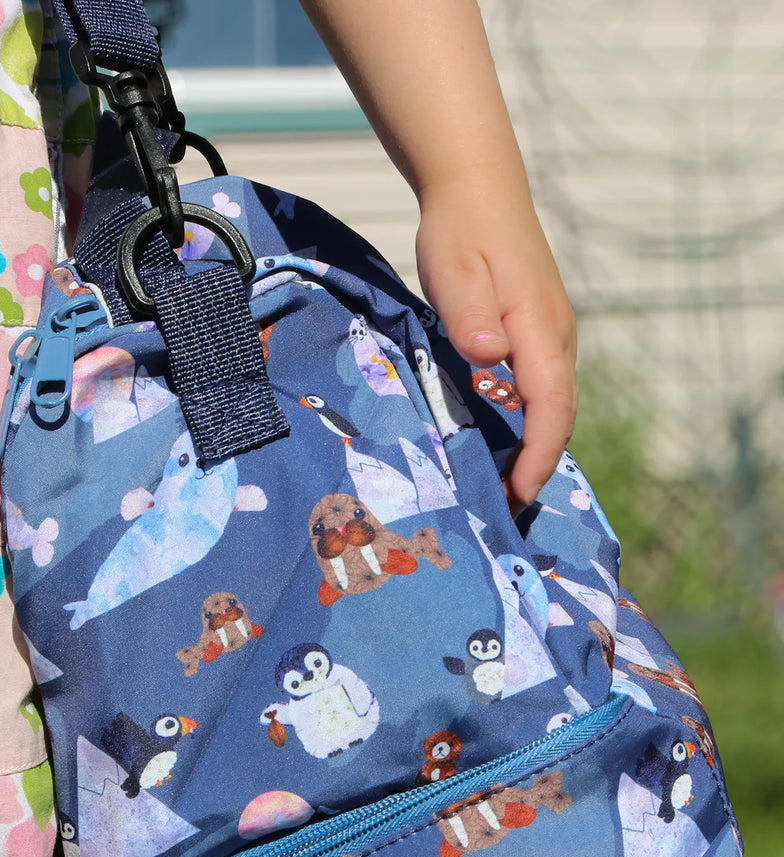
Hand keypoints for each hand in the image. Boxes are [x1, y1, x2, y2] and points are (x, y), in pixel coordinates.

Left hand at [415, 185, 577, 512]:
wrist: (478, 188)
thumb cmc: (460, 231)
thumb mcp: (455, 271)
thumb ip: (470, 316)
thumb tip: (491, 356)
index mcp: (540, 328)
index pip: (552, 406)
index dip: (539, 455)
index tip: (518, 493)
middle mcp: (557, 336)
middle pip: (559, 415)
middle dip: (538, 465)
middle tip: (503, 508)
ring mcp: (552, 334)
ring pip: (553, 404)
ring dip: (534, 447)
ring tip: (500, 487)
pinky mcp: (538, 332)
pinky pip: (542, 389)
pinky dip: (529, 423)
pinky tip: (501, 443)